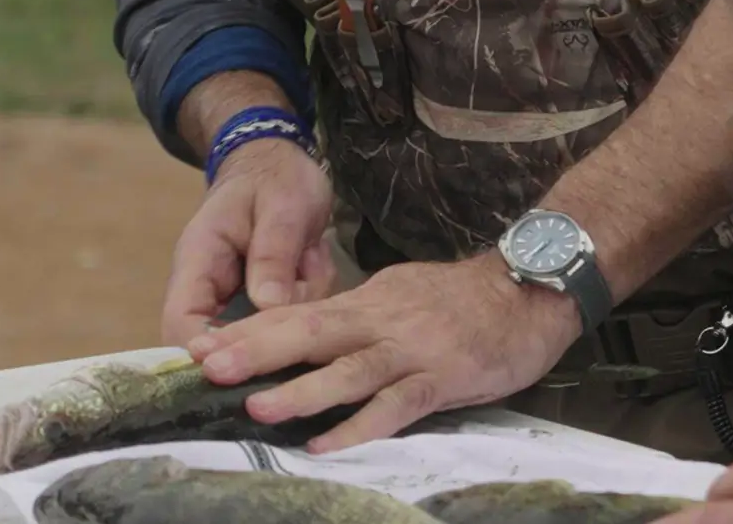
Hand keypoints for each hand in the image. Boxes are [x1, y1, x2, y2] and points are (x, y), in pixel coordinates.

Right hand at [159, 136, 336, 343]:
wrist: (283, 162)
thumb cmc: (275, 177)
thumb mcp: (282, 207)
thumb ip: (273, 255)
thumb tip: (268, 306)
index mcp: (198, 263)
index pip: (181, 322)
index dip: (206, 351)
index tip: (248, 359)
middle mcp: (210, 289)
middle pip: (224, 341)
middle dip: (270, 326)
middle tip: (304, 285)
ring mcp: (237, 298)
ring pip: (264, 332)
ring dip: (297, 304)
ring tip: (311, 256)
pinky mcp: (264, 300)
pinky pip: (286, 317)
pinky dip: (309, 295)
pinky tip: (315, 258)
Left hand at [186, 257, 582, 450]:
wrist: (532, 289)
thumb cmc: (465, 299)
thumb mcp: (403, 294)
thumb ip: (359, 316)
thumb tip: (308, 337)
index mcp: (370, 299)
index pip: (300, 313)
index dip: (250, 330)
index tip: (200, 347)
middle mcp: (383, 319)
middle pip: (312, 332)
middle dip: (257, 350)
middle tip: (207, 368)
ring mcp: (412, 348)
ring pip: (349, 369)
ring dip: (301, 388)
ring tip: (257, 407)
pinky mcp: (443, 376)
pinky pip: (396, 404)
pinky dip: (359, 425)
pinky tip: (327, 443)